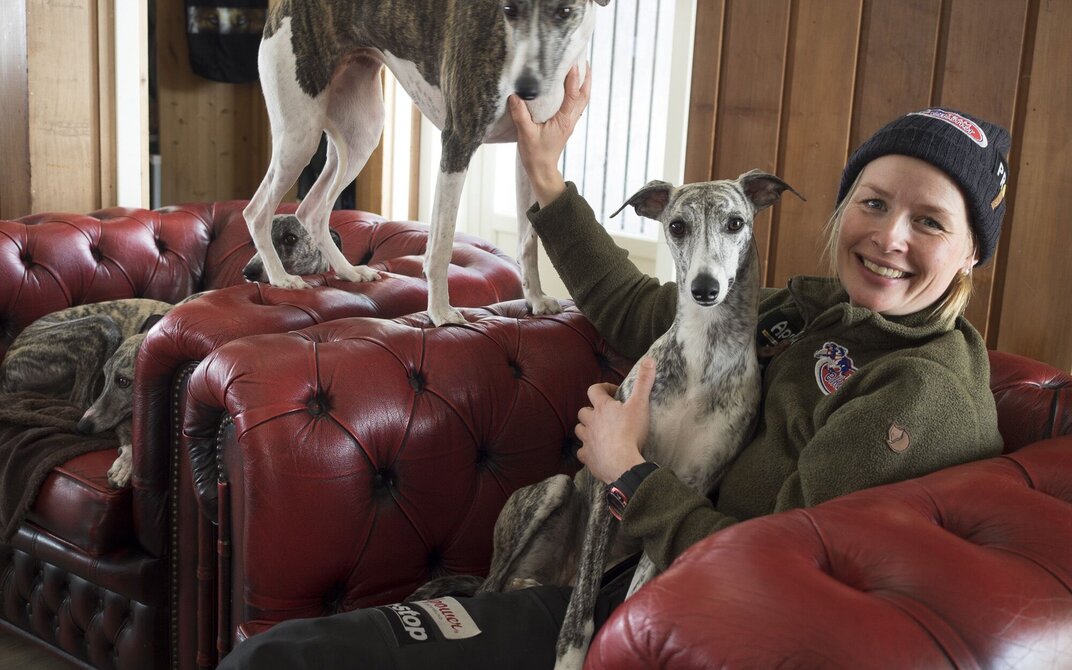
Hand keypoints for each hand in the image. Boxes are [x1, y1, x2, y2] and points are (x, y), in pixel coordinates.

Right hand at [508, 63, 592, 206]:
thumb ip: (520, 115)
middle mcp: (570, 120)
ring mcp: (569, 122)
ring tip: (581, 69)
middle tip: (583, 61)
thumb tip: (514, 97)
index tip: (572, 63)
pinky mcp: (565, 124)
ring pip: (581, 101)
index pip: (572, 96)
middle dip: (586, 78)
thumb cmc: (535, 154)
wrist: (542, 170)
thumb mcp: (525, 134)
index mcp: (563, 120)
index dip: (574, 79)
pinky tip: (571, 87)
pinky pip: (575, 106)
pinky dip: (577, 94)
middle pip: (584, 96)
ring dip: (584, 85)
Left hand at [575, 357, 655, 483]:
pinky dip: (587, 451)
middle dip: (592, 411)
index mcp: (602, 407)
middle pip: (583, 411)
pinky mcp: (587, 457)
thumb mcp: (640, 404)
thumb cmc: (631, 432)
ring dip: (587, 429)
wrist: (622, 463)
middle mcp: (590, 422)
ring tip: (599, 432)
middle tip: (606, 415)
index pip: (594, 390)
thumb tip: (649, 360)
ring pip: (579, 430)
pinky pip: (582, 452)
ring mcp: (587, 440)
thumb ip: (644, 382)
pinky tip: (594, 452)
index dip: (603, 389)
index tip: (614, 393)